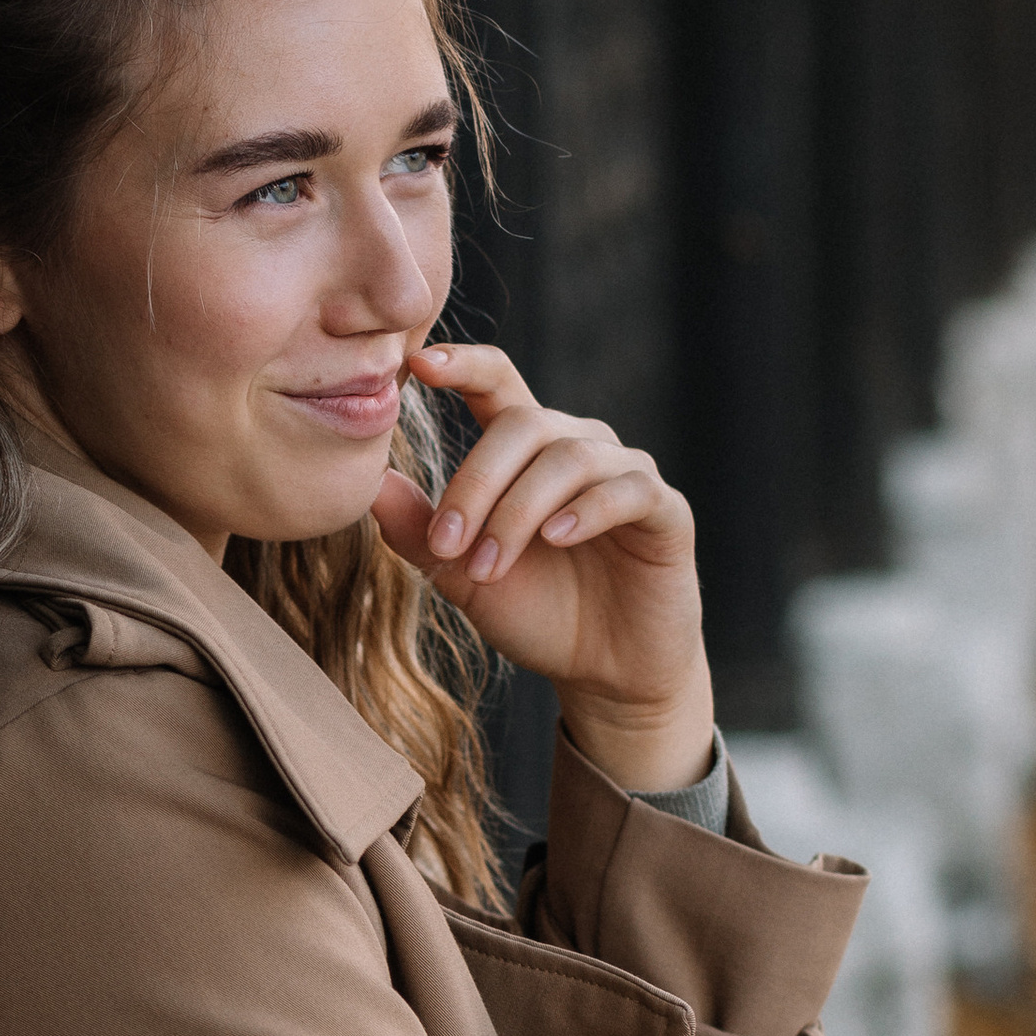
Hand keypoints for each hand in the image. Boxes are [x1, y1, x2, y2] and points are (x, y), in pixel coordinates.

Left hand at [367, 341, 715, 794]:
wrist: (602, 673)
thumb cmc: (533, 611)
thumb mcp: (461, 574)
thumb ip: (419, 529)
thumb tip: (369, 484)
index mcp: (527, 449)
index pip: (497, 382)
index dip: (462, 364)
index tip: (417, 363)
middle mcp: (579, 447)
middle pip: (524, 423)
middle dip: (476, 482)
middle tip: (446, 545)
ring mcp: (626, 474)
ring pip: (569, 458)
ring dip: (518, 512)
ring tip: (488, 566)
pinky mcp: (666, 512)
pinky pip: (627, 490)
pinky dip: (587, 510)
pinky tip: (556, 538)